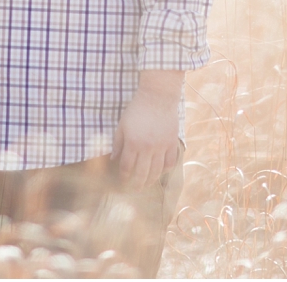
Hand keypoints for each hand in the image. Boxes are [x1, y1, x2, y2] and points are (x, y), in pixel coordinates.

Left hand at [111, 70, 182, 188]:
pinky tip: (160, 171)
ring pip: (157, 171)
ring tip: (147, 184)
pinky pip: (170, 162)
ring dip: (151, 180)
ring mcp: (161, 147)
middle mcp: (148, 148)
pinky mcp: (172, 143)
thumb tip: (113, 159)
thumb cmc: (136, 109)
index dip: (124, 177)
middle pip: (142, 174)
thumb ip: (118, 143)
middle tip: (134, 190)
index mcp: (133, 143)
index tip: (122, 181)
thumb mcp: (122, 125)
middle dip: (137, 184)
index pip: (127, 167)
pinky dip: (165, 169)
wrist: (157, 97)